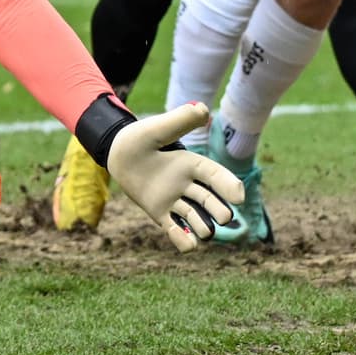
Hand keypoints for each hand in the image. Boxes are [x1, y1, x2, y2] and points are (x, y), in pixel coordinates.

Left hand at [105, 102, 244, 252]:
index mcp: (191, 164)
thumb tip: (203, 109)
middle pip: (211, 202)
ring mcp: (174, 201)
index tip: (239, 197)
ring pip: (197, 220)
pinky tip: (187, 245)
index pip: (216, 176)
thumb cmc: (138, 138)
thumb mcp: (157, 128)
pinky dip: (183, 240)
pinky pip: (175, 231)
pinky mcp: (160, 214)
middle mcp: (187, 185)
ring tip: (202, 232)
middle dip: (220, 211)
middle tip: (223, 217)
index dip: (229, 186)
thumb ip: (179, 121)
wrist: (116, 153)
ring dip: (203, 228)